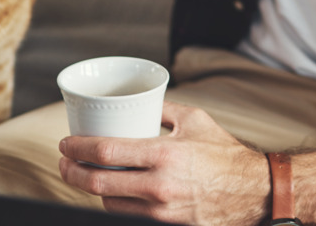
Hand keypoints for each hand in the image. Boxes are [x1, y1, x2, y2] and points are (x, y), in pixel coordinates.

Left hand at [58, 101, 270, 225]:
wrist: (251, 192)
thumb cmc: (224, 152)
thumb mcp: (195, 119)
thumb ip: (163, 109)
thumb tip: (139, 102)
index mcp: (164, 155)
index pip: (106, 153)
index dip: (79, 148)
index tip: (66, 143)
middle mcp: (158, 186)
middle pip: (98, 183)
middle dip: (72, 172)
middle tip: (64, 162)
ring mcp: (161, 212)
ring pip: (109, 203)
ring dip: (91, 189)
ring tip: (85, 174)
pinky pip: (129, 215)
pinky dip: (115, 202)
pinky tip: (112, 191)